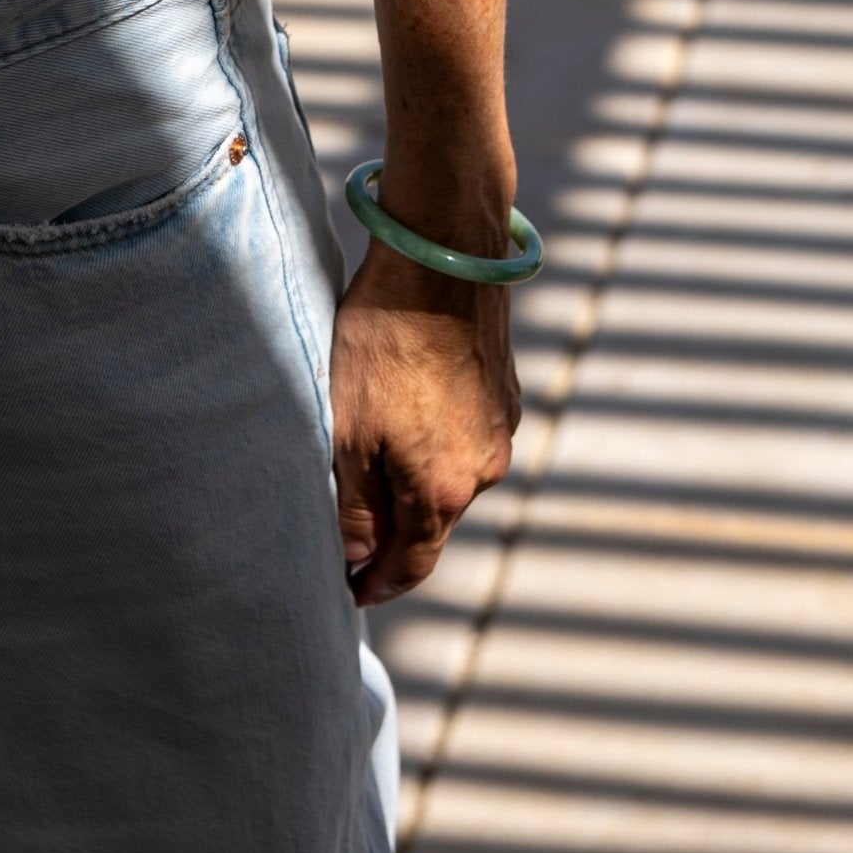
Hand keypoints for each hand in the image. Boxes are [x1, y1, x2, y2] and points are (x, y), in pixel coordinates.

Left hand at [330, 198, 521, 608]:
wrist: (442, 260)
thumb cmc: (382, 342)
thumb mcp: (347, 430)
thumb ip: (355, 505)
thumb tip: (358, 559)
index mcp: (443, 489)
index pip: (413, 563)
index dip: (379, 583)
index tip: (352, 593)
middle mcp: (484, 468)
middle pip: (431, 518)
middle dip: (393, 527)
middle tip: (350, 526)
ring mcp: (501, 427)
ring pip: (450, 472)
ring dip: (415, 473)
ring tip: (372, 448)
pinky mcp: (505, 390)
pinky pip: (465, 432)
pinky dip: (436, 433)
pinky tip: (405, 402)